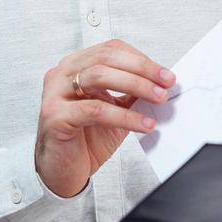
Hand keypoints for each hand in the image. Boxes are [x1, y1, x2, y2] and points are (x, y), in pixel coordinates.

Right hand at [36, 38, 174, 198]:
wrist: (63, 172)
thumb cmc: (85, 140)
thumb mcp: (115, 110)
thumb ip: (131, 94)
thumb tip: (160, 83)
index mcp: (75, 67)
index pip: (110, 50)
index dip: (140, 59)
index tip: (164, 74)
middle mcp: (62, 75)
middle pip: (106, 58)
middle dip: (142, 69)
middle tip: (165, 83)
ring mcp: (55, 94)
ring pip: (99, 77)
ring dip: (136, 85)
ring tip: (158, 99)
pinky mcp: (56, 116)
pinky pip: (96, 110)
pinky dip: (124, 116)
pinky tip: (142, 123)